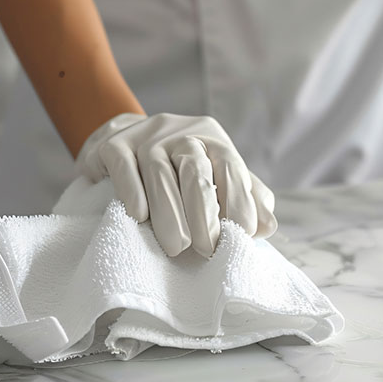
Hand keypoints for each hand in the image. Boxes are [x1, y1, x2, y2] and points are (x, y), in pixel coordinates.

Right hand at [76, 113, 276, 256]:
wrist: (124, 142)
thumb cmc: (180, 171)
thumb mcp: (216, 177)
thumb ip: (245, 198)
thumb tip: (269, 226)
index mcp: (213, 139)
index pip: (230, 166)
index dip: (238, 201)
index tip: (241, 236)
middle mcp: (181, 132)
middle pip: (194, 167)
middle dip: (204, 211)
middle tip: (207, 249)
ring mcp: (146, 135)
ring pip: (158, 169)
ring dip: (169, 211)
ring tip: (177, 247)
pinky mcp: (114, 144)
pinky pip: (123, 164)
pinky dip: (132, 190)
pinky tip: (139, 215)